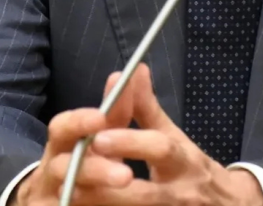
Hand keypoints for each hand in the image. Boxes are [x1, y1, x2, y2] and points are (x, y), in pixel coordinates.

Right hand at [10, 73, 140, 205]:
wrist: (55, 201)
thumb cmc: (90, 162)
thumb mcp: (104, 136)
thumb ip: (120, 109)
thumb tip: (138, 70)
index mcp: (63, 145)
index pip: (60, 128)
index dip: (78, 122)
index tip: (100, 117)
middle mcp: (53, 173)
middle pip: (64, 168)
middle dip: (95, 170)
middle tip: (126, 175)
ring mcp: (53, 200)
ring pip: (70, 198)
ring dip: (99, 198)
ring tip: (126, 190)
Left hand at [89, 64, 262, 205]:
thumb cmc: (191, 170)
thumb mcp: (174, 138)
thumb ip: (147, 109)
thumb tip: (133, 70)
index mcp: (183, 162)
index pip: (161, 148)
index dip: (130, 143)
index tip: (99, 138)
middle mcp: (181, 194)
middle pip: (144, 195)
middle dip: (106, 187)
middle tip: (72, 179)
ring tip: (70, 198)